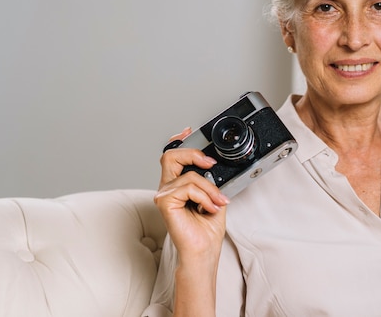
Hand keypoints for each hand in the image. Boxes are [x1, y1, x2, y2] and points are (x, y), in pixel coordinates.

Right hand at [155, 128, 229, 257]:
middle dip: (193, 153)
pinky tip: (208, 208)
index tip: (189, 130)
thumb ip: (211, 181)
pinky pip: (188, 188)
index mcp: (177, 184)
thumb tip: (215, 168)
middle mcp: (168, 187)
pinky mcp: (164, 202)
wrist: (203, 250)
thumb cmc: (206, 230)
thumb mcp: (214, 197)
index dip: (179, 140)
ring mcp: (164, 194)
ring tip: (217, 203)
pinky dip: (204, 197)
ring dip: (210, 189)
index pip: (172, 156)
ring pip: (189, 176)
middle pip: (171, 155)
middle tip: (210, 163)